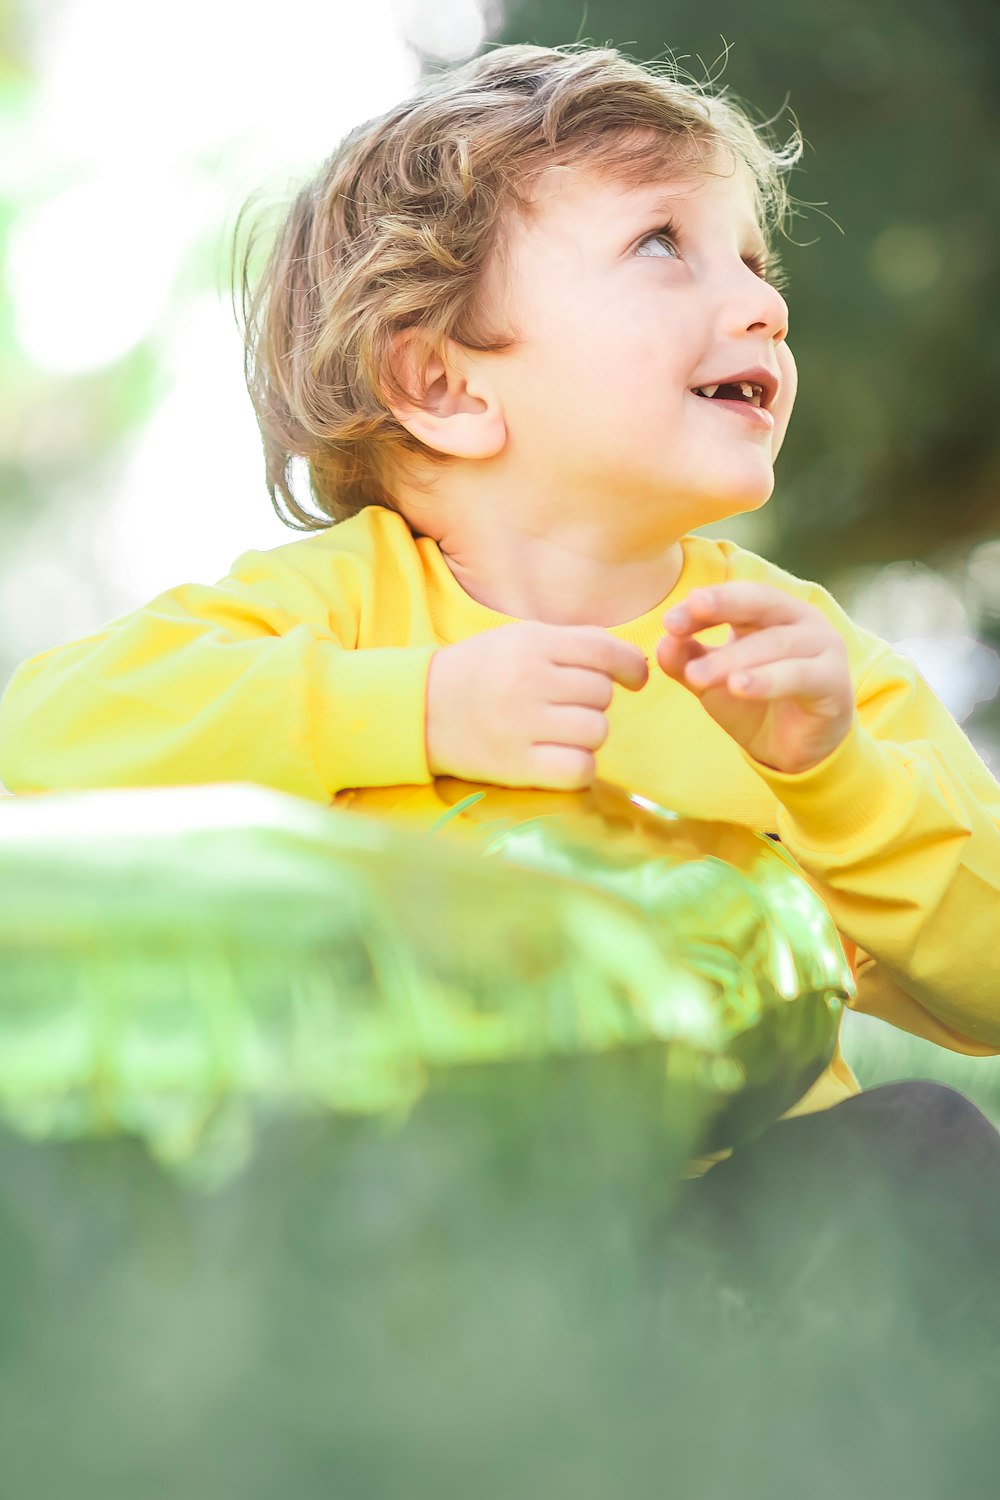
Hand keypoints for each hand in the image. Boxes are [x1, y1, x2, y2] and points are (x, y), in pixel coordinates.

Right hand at [426, 623, 647, 788]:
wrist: (419, 709)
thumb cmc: (479, 672)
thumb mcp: (519, 639)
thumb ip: (573, 642)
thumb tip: (629, 658)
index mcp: (532, 644)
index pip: (605, 652)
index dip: (629, 666)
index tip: (633, 678)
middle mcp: (529, 681)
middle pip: (602, 694)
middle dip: (592, 701)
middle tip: (565, 706)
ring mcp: (523, 724)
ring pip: (597, 731)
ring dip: (586, 734)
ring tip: (559, 731)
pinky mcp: (517, 765)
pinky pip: (580, 769)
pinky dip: (578, 766)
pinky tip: (559, 757)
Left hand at [656, 583, 854, 773]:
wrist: (796, 752)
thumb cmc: (756, 705)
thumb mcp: (712, 683)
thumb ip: (689, 662)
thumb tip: (664, 643)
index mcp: (771, 611)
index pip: (736, 596)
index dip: (704, 605)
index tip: (670, 623)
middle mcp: (801, 620)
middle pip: (760, 603)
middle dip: (720, 608)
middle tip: (680, 624)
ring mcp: (823, 647)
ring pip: (776, 644)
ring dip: (733, 659)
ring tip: (698, 676)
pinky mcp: (834, 681)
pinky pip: (799, 676)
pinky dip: (768, 680)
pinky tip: (739, 688)